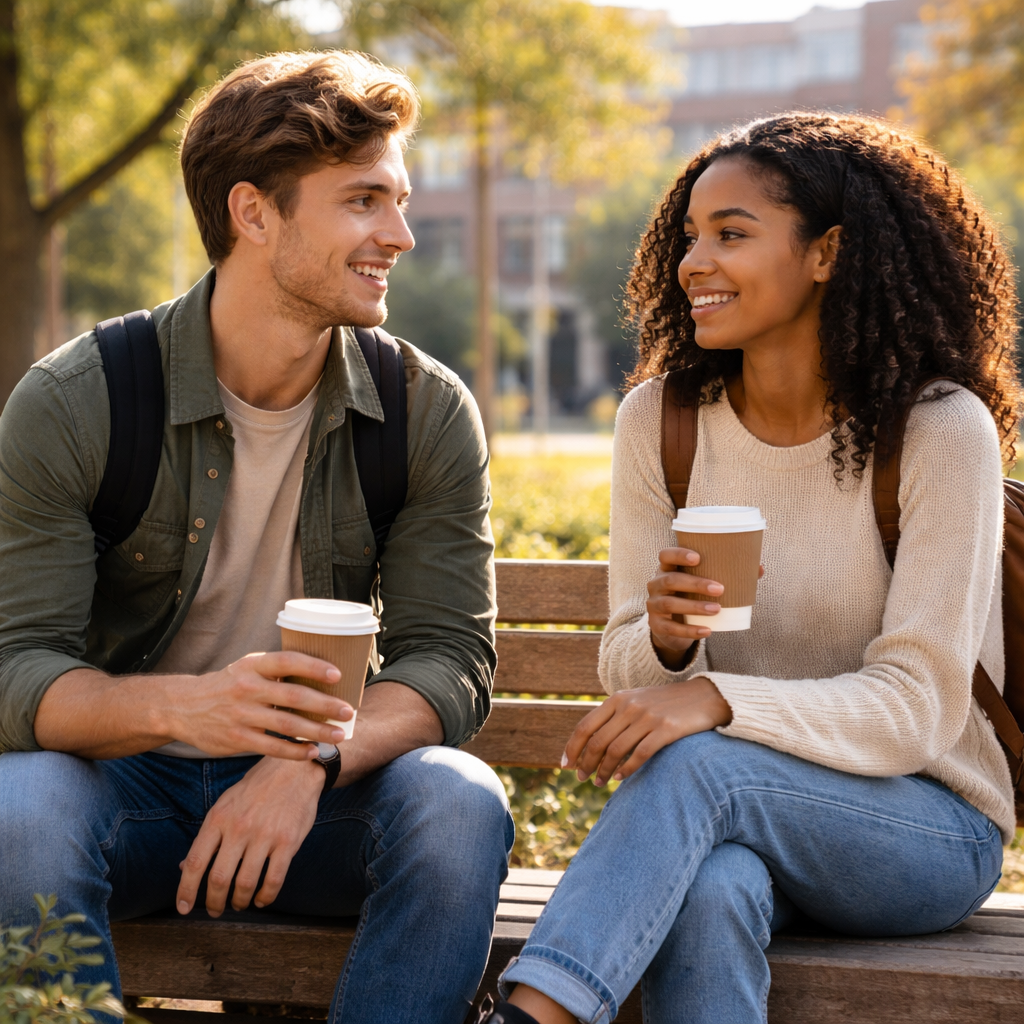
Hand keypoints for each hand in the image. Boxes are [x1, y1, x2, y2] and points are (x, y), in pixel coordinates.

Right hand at [163, 651, 353, 759]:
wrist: (183, 708)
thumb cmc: (227, 685)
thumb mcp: (247, 668)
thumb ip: (276, 670)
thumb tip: (320, 673)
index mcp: (252, 666)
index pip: (287, 661)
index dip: (314, 667)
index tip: (338, 675)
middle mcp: (247, 688)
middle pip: (293, 696)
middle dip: (325, 705)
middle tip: (348, 712)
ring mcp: (241, 715)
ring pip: (287, 725)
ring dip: (316, 731)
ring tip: (338, 735)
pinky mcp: (237, 739)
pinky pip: (272, 747)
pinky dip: (295, 751)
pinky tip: (312, 752)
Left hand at [176, 755, 324, 916]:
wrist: (294, 769)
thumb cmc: (256, 788)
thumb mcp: (226, 804)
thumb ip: (208, 835)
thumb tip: (185, 866)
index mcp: (219, 818)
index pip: (195, 862)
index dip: (186, 890)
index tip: (184, 908)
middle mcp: (239, 828)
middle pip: (219, 878)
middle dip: (214, 902)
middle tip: (214, 910)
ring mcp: (265, 835)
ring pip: (245, 883)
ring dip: (239, 901)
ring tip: (239, 904)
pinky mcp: (288, 842)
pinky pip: (274, 880)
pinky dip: (266, 896)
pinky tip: (261, 899)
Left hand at [562, 677, 731, 786]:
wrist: (704, 697)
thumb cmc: (665, 704)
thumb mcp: (636, 702)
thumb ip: (614, 716)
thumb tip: (590, 743)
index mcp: (617, 698)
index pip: (585, 726)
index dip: (572, 747)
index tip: (565, 764)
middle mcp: (629, 706)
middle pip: (597, 741)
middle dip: (585, 763)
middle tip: (582, 778)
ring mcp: (647, 717)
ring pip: (615, 750)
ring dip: (603, 770)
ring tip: (598, 783)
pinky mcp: (666, 729)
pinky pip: (639, 755)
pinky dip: (626, 770)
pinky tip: (620, 778)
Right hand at [647, 548, 762, 668]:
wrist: (670, 627)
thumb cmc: (690, 597)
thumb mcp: (701, 584)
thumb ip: (726, 575)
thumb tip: (759, 568)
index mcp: (667, 569)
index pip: (666, 555)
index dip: (679, 554)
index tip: (698, 557)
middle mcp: (656, 584)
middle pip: (671, 580)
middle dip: (695, 584)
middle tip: (719, 589)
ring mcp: (653, 605)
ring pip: (670, 604)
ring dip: (695, 607)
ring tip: (717, 609)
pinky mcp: (656, 625)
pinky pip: (671, 628)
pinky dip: (690, 631)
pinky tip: (707, 631)